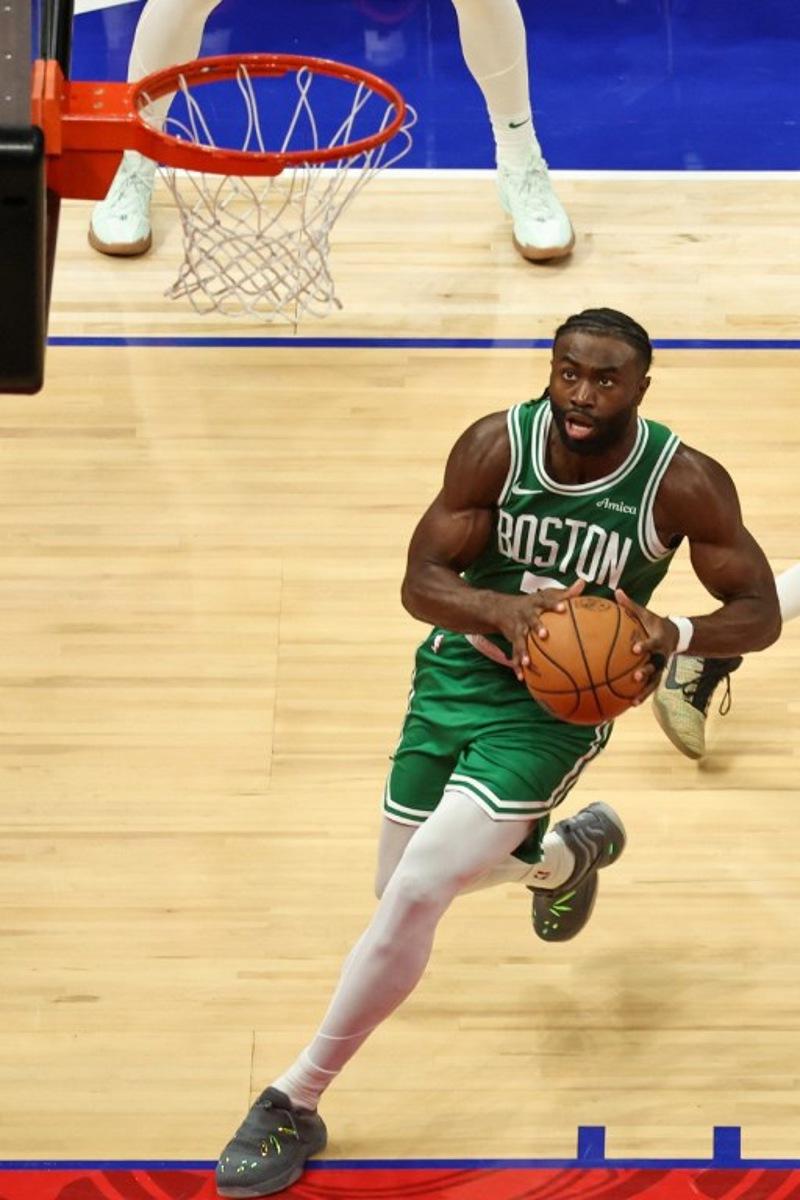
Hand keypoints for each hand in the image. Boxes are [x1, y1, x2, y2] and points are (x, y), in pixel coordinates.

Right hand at [495, 579, 585, 680]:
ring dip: (522, 652)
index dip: (554, 604)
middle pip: (531, 620)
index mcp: (536, 603)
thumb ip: (565, 592)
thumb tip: (583, 583)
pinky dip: (517, 665)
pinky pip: (514, 654)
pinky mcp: (512, 640)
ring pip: (519, 640)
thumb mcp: (546, 594)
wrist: (500, 608)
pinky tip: (521, 677)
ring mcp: (517, 628)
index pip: (545, 601)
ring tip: (527, 663)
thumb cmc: (532, 602)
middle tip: (544, 635)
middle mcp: (525, 615)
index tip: (563, 608)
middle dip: (536, 627)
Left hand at [614, 588, 679, 702]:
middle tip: (636, 676)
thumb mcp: (646, 613)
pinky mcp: (658, 675)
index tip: (634, 649)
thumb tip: (616, 591)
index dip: (644, 646)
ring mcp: (661, 667)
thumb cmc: (654, 623)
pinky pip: (649, 687)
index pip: (652, 643)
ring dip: (645, 691)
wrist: (675, 635)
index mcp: (658, 640)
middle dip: (647, 671)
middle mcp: (661, 656)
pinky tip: (629, 705)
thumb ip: (631, 605)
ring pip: (654, 681)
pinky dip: (641, 695)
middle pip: (655, 665)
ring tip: (633, 701)